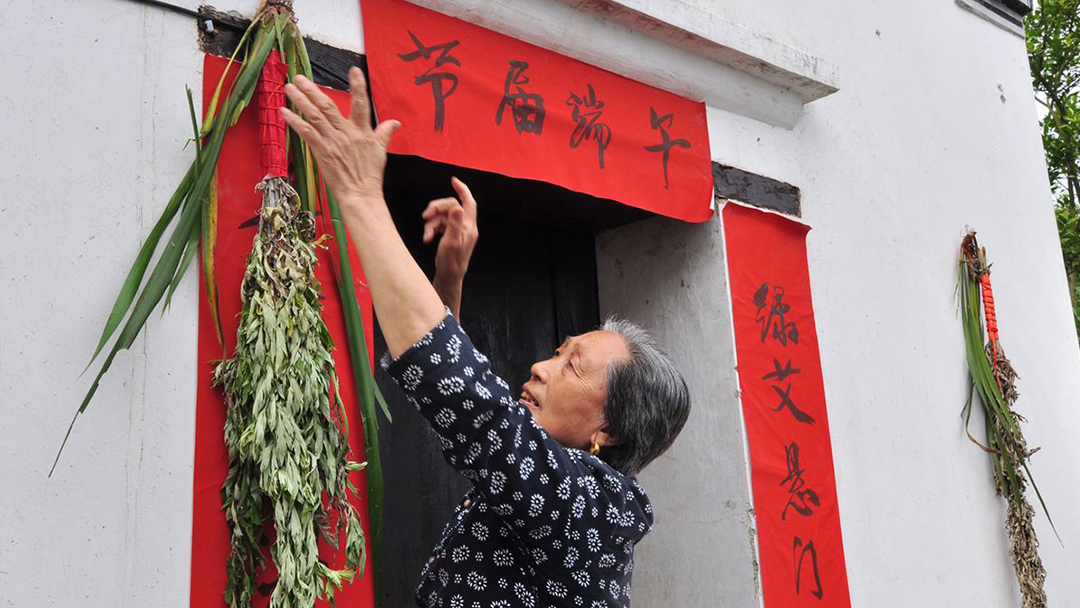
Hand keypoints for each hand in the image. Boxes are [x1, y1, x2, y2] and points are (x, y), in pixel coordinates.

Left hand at [280, 68, 399, 208]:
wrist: (361, 194)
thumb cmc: (370, 175)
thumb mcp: (381, 152)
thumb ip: (385, 133)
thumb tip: (395, 122)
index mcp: (363, 131)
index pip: (361, 104)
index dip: (358, 86)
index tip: (354, 70)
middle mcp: (347, 133)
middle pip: (328, 106)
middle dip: (312, 90)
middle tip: (299, 78)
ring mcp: (333, 142)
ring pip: (314, 115)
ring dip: (300, 100)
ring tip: (289, 88)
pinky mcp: (322, 152)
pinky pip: (306, 132)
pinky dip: (294, 121)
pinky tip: (284, 112)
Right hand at [423, 177, 478, 277]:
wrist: (449, 277)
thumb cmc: (451, 262)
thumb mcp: (451, 242)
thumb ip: (455, 223)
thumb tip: (457, 206)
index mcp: (469, 227)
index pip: (468, 202)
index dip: (462, 189)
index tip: (453, 180)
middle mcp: (465, 226)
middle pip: (450, 207)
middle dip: (436, 209)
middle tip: (425, 216)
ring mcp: (457, 230)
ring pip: (442, 216)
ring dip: (431, 223)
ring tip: (426, 235)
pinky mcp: (450, 234)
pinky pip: (439, 224)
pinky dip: (431, 229)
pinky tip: (426, 238)